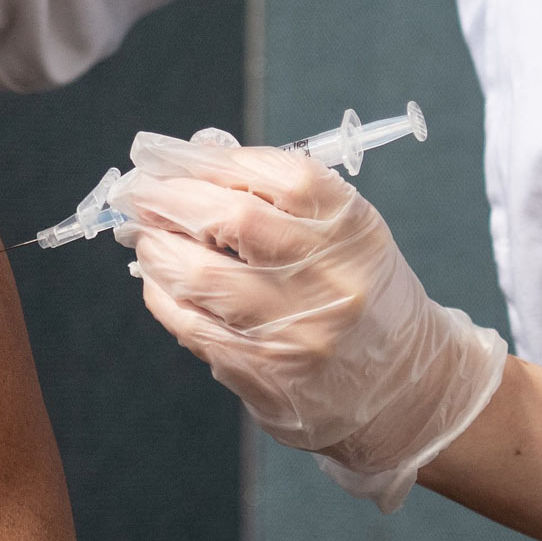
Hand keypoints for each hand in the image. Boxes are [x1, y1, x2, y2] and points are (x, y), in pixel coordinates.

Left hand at [115, 130, 506, 512]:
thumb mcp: (345, 233)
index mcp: (351, 228)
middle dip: (168, 196)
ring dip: (156, 247)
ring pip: (199, 275)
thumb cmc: (359, 292)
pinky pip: (193, 326)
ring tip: (142, 234)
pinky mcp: (265, 375)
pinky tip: (158, 280)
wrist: (404, 386)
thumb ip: (276, 196)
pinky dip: (163, 295)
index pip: (275, 172)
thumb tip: (187, 164)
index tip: (165, 154)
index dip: (207, 159)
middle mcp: (328, 277)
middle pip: (231, 217)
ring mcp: (295, 331)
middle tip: (137, 189)